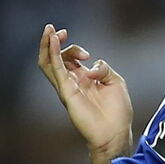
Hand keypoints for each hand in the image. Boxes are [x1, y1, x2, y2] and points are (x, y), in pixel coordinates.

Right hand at [38, 23, 133, 160]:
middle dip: (56, 43)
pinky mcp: (66, 92)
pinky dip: (53, 54)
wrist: (115, 133)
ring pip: (47, 63)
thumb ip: (104, 69)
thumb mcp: (115, 82)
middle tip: (62, 32)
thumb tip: (92, 65)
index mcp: (82, 80)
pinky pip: (55, 70)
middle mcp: (71, 83)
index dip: (74, 50)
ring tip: (49, 30)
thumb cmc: (117, 112)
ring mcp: (66, 87)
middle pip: (55, 58)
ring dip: (47, 45)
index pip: (69, 59)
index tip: (88, 55)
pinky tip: (53, 41)